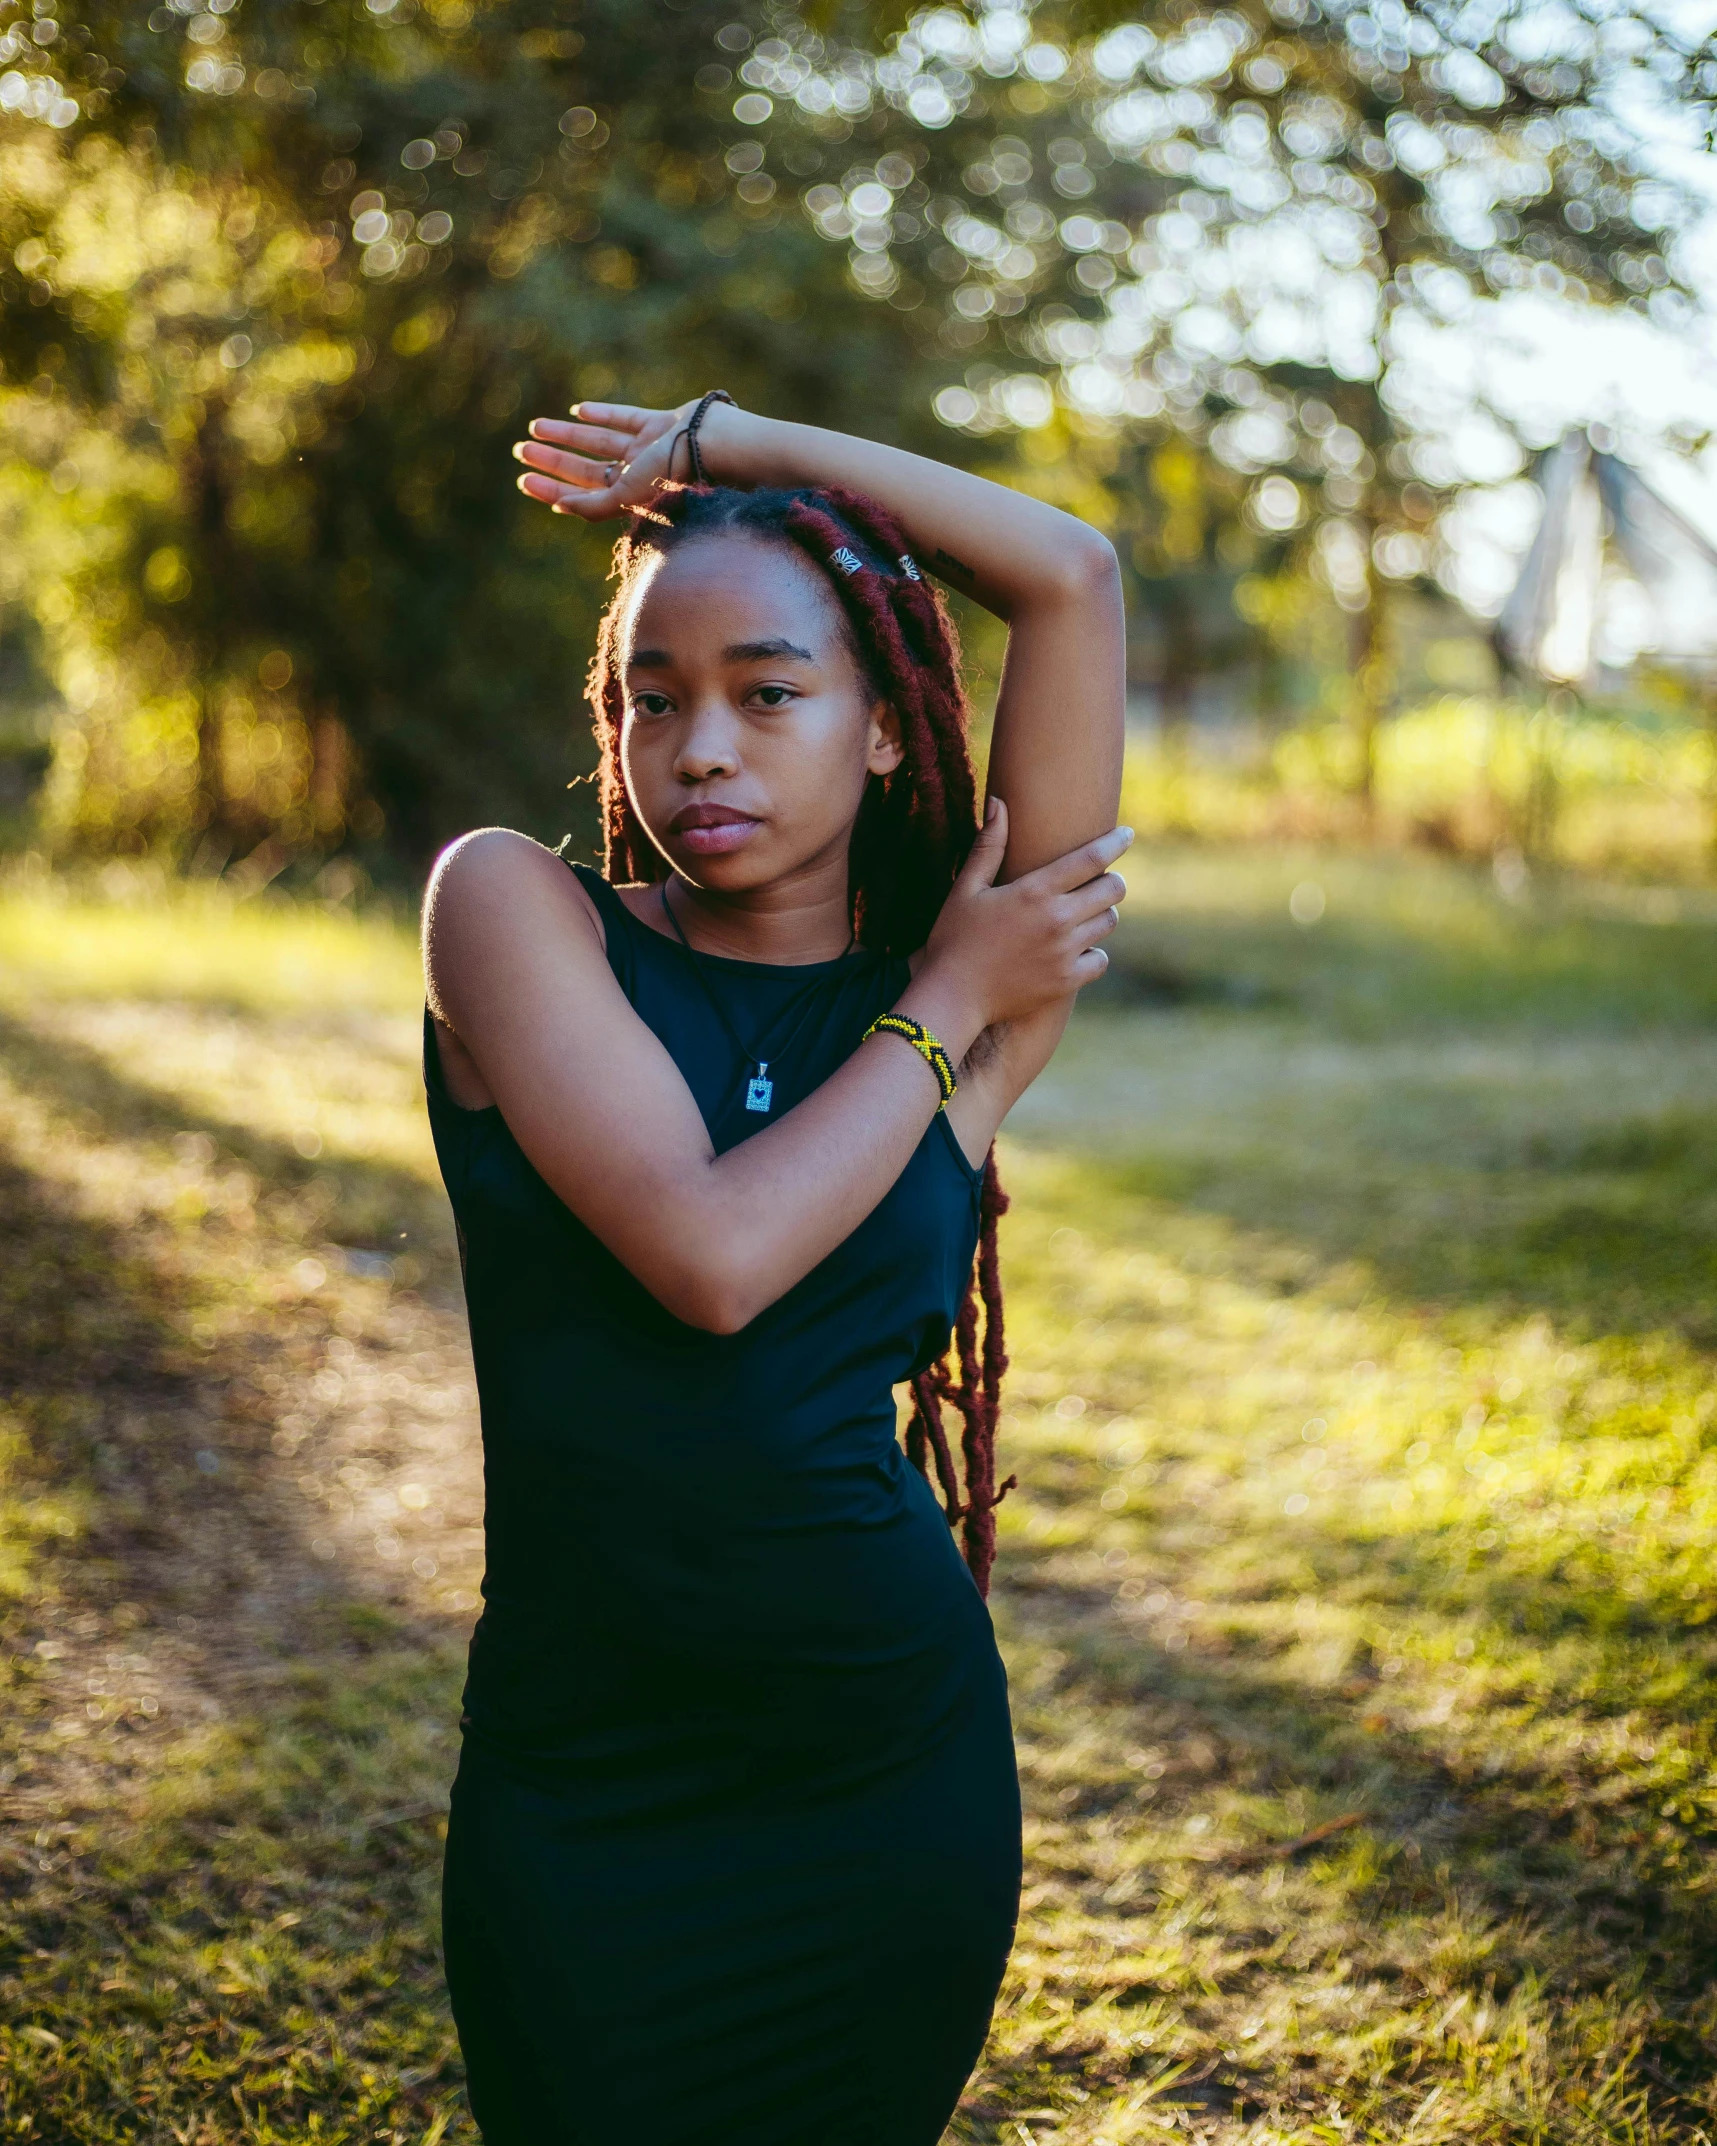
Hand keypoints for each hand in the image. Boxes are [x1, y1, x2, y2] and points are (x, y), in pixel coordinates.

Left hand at [514, 398, 701, 518]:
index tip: (524, 481)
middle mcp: (638, 475)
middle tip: (521, 451)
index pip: (583, 494)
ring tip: (535, 427)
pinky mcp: (662, 423)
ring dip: (567, 435)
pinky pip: (626, 418)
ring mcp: (650, 448)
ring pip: (599, 441)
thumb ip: (593, 506)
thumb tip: (559, 507)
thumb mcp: (627, 496)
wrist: (711, 443)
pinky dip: (602, 413)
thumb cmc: (672, 475)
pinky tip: (578, 410)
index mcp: (631, 498)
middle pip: (586, 468)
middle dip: (553, 460)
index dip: (553, 489)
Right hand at [917, 801, 1131, 1034]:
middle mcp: (1057, 919)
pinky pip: (1101, 959)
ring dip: (1102, 914)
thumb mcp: (966, 888)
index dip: (1115, 843)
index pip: (1091, 858)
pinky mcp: (1067, 981)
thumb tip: (999, 801)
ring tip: (1083, 914)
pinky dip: (1094, 953)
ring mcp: (1065, 952)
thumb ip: (989, 845)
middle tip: (1099, 881)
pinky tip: (1077, 949)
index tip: (1127, 835)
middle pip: (1113, 890)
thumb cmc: (954, 938)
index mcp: (1035, 891)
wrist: (952, 996)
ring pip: (1109, 922)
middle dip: (1111, 881)